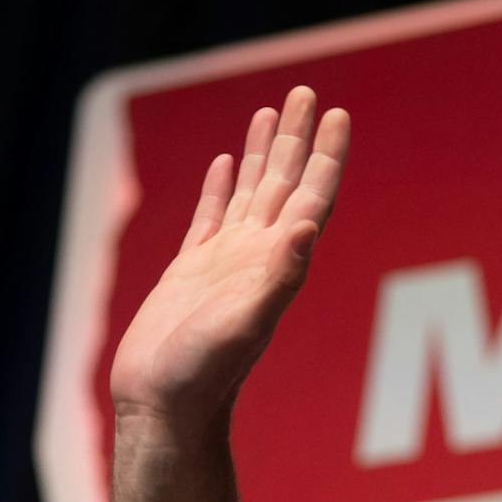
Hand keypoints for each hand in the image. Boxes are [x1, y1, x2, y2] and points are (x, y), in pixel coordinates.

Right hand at [110, 86, 350, 429]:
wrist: (164, 409)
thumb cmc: (203, 376)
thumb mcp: (245, 323)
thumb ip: (278, 276)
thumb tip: (308, 225)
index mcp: (276, 263)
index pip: (310, 196)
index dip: (326, 156)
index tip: (337, 114)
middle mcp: (256, 258)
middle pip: (283, 182)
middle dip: (296, 137)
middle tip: (307, 92)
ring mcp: (223, 264)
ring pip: (248, 192)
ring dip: (261, 153)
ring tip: (270, 111)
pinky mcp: (190, 273)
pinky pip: (210, 217)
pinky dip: (220, 187)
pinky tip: (223, 164)